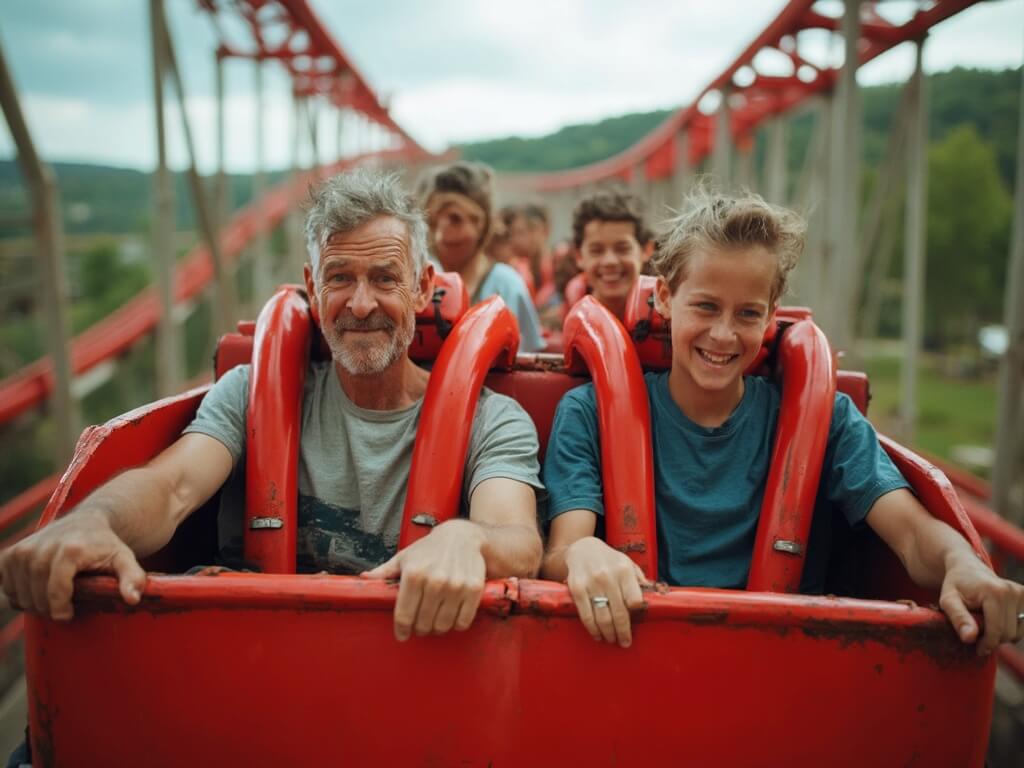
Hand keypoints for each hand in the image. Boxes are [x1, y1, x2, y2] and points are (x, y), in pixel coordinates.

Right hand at [0, 510, 146, 620]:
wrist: (86, 522)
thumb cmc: (106, 545)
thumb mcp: (125, 559)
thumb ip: (132, 579)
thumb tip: (133, 598)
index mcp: (70, 550)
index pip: (56, 592)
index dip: (61, 609)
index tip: (68, 614)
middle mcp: (42, 547)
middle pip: (36, 596)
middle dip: (49, 609)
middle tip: (62, 607)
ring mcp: (24, 549)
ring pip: (19, 594)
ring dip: (34, 604)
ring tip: (53, 597)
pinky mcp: (11, 553)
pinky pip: (7, 587)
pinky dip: (20, 594)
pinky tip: (38, 588)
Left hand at [361, 519, 486, 640]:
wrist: (463, 536)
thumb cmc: (430, 549)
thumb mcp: (405, 557)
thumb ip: (384, 571)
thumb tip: (363, 578)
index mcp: (413, 574)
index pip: (403, 615)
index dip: (401, 630)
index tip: (402, 634)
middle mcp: (434, 580)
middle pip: (423, 623)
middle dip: (420, 629)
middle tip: (421, 625)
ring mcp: (455, 586)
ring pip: (443, 625)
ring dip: (438, 628)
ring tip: (435, 621)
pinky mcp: (473, 589)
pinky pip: (463, 621)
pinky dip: (456, 625)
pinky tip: (452, 617)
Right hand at [565, 536, 650, 647]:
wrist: (582, 548)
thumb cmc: (609, 559)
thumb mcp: (628, 563)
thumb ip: (639, 581)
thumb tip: (654, 598)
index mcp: (624, 570)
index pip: (635, 600)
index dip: (636, 613)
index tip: (636, 621)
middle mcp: (608, 577)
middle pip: (620, 613)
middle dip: (623, 632)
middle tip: (625, 642)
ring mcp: (591, 583)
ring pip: (603, 618)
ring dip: (608, 633)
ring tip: (611, 639)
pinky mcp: (577, 589)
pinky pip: (586, 615)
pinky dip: (593, 629)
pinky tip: (597, 634)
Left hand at [937, 554, 1023, 654]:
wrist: (967, 568)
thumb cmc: (956, 585)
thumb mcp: (948, 601)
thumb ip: (958, 618)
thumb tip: (969, 638)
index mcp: (994, 592)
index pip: (997, 630)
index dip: (987, 644)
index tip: (978, 650)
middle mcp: (1012, 592)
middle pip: (1009, 633)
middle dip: (993, 640)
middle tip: (977, 636)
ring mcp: (1021, 594)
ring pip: (1018, 632)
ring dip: (1002, 635)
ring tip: (985, 626)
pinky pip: (1022, 624)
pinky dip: (1010, 628)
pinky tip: (995, 621)